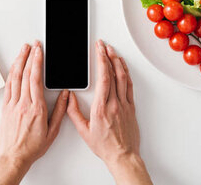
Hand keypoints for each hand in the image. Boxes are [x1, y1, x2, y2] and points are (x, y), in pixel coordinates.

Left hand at [0, 42, 68, 184]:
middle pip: (25, 74)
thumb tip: (65, 95)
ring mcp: (12, 105)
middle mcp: (23, 104)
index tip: (39, 51)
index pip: (36, 79)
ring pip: (14, 78)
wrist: (14, 157)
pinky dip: (11, 74)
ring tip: (22, 50)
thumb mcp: (53, 131)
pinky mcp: (5, 108)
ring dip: (19, 61)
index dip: (37, 62)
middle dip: (29, 56)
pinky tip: (14, 67)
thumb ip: (60, 111)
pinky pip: (8, 86)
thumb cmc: (33, 147)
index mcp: (36, 108)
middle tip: (32, 45)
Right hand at [67, 40, 151, 184]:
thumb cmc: (104, 146)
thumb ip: (73, 112)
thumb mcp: (83, 130)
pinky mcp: (131, 107)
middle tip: (104, 45)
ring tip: (113, 51)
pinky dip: (126, 73)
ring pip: (123, 77)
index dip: (101, 60)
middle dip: (108, 55)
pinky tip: (123, 67)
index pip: (103, 77)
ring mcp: (124, 104)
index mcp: (101, 107)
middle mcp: (114, 103)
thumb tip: (69, 97)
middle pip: (114, 73)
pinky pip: (129, 86)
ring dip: (118, 61)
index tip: (99, 49)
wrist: (122, 155)